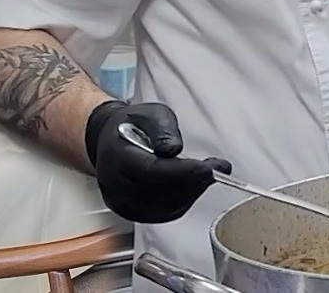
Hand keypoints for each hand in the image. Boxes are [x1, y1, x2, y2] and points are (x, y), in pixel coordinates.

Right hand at [85, 100, 230, 223]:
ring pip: (164, 207)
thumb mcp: (150, 114)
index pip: (151, 171)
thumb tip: (173, 149)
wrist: (110, 141)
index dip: (182, 173)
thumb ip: (162, 129)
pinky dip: (184, 201)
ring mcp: (123, 202)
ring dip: (192, 192)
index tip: (208, 169)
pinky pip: (163, 214)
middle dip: (194, 182)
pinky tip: (195, 185)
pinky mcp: (133, 212)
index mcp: (117, 158)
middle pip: (160, 193)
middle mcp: (116, 185)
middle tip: (218, 168)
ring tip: (209, 173)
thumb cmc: (132, 126)